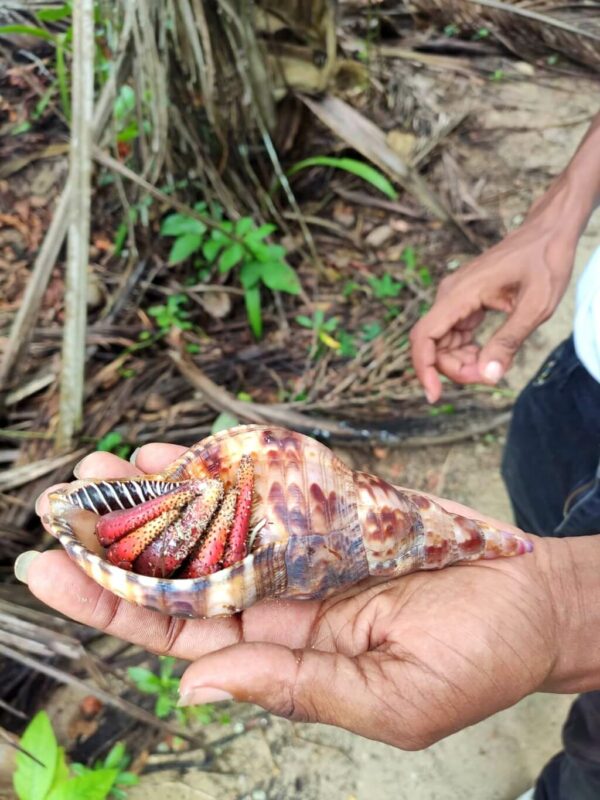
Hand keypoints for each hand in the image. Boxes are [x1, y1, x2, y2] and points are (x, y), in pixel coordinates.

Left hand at [21, 443, 579, 748]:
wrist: (534, 599)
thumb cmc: (477, 658)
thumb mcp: (388, 698)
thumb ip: (293, 688)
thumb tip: (198, 686)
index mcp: (283, 655)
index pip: (178, 632)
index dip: (111, 602)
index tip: (50, 568)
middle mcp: (281, 602)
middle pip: (183, 571)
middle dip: (120, 538)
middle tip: (64, 499)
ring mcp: (303, 551)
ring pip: (218, 523)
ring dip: (161, 495)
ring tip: (107, 464)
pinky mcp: (332, 509)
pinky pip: (266, 487)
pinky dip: (225, 468)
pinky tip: (183, 450)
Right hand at [410, 194, 577, 402]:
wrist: (548, 231)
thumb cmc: (544, 261)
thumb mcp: (535, 306)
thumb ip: (509, 341)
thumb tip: (488, 376)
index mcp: (459, 294)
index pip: (424, 337)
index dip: (423, 369)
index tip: (435, 396)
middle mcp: (450, 296)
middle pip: (433, 345)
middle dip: (454, 369)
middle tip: (490, 376)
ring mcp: (455, 299)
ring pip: (443, 343)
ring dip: (462, 362)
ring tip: (495, 364)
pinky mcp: (464, 303)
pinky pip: (455, 335)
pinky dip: (468, 351)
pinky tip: (490, 353)